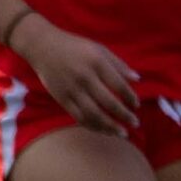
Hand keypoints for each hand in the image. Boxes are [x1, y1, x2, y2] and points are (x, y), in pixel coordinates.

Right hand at [16, 19, 140, 136]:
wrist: (43, 47)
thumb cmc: (75, 47)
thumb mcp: (99, 49)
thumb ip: (119, 64)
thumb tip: (138, 79)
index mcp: (97, 62)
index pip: (119, 85)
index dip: (130, 97)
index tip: (136, 105)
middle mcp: (85, 77)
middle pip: (108, 102)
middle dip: (124, 115)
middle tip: (135, 123)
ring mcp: (72, 89)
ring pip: (93, 114)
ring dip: (109, 126)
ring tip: (122, 133)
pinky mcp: (62, 98)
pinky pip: (79, 117)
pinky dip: (93, 126)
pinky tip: (103, 130)